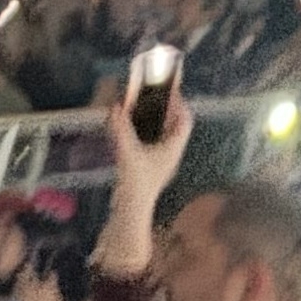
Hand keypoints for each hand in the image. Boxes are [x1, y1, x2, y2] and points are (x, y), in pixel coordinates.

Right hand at [107, 81, 193, 196]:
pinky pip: (152, 141)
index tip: (168, 90)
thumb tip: (116, 108)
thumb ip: (121, 128)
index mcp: (173, 149)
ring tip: (142, 106)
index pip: (185, 120)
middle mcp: (170, 153)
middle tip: (153, 94)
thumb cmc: (135, 184)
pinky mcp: (150, 166)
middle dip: (165, 108)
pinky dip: (145, 130)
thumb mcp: (128, 153)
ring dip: (154, 119)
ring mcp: (161, 160)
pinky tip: (132, 125)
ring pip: (163, 133)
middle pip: (174, 124)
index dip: (178, 103)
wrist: (130, 210)